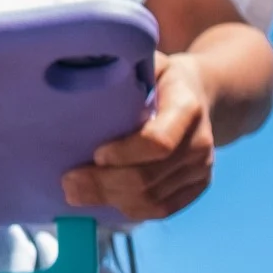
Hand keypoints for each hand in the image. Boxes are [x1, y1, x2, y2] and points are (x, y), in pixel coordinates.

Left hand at [62, 50, 215, 221]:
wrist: (204, 94)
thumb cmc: (162, 77)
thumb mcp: (149, 62)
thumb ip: (123, 69)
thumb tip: (79, 70)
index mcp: (188, 107)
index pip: (158, 142)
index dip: (124, 154)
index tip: (94, 153)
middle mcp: (200, 142)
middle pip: (148, 177)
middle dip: (103, 185)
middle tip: (68, 183)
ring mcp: (201, 169)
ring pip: (151, 200)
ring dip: (109, 201)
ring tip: (77, 193)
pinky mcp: (197, 187)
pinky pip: (160, 210)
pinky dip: (128, 210)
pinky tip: (103, 202)